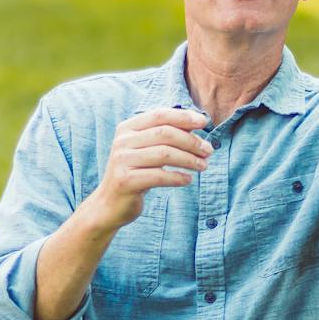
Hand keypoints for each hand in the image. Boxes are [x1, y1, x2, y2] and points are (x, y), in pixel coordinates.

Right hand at [83, 107, 211, 232]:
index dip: (184, 117)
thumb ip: (163, 135)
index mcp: (127, 128)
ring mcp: (122, 161)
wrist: (110, 205)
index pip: (159, 115)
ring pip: (165, 154)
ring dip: (189, 159)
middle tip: (208, 151)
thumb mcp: (145, 150)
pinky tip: (188, 180)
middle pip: (165, 133)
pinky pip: (160, 176)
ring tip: (203, 166)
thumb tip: (197, 123)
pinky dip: (178, 177)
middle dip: (191, 141)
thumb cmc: (135, 174)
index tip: (204, 123)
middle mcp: (122, 141)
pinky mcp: (126, 181)